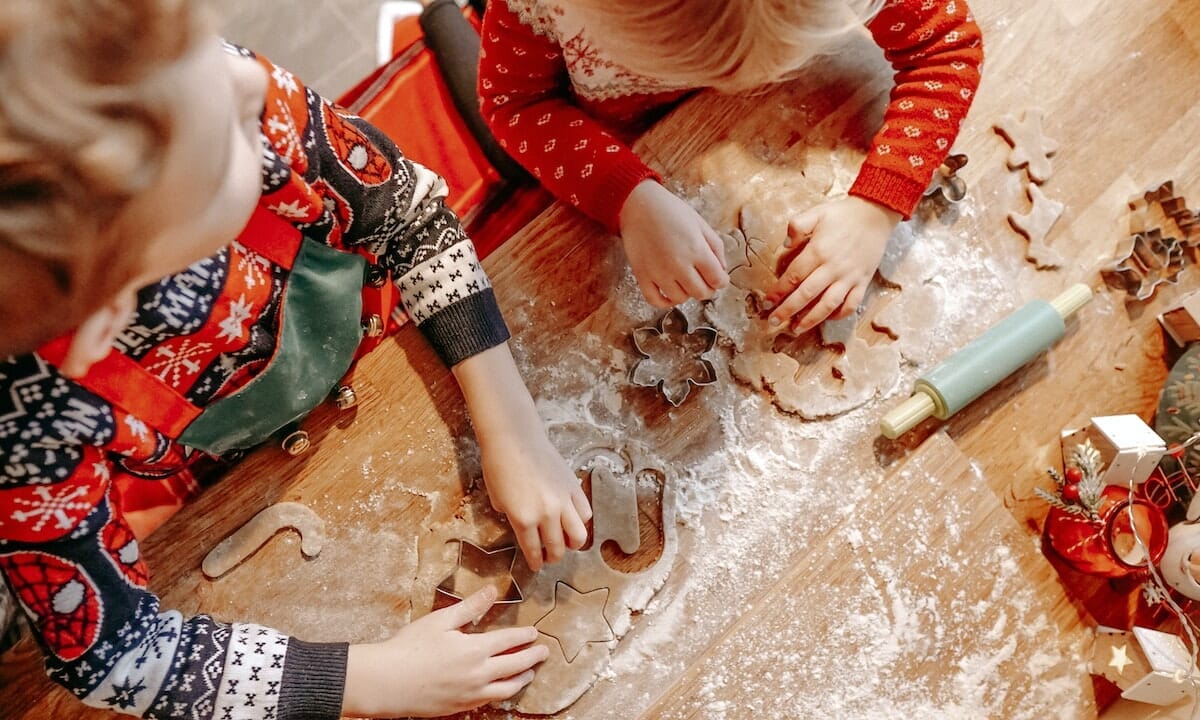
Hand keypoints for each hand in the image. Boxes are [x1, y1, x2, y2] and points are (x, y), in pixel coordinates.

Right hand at [342, 588, 548, 716]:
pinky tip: (501, 688)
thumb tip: (492, 590)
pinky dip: (502, 693)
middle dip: (532, 658)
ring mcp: (470, 694)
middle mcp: (478, 674)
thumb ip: (470, 607)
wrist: (387, 682)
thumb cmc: (410, 647)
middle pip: (515, 666)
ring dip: (521, 679)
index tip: (534, 632)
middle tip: (543, 652)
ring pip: (506, 689)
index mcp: (475, 650)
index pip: (509, 641)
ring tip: (529, 673)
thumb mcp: (441, 620)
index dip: (524, 636)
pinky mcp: (459, 707)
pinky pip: (489, 701)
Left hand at [451, 344, 592, 571]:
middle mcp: (546, 513)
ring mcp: (563, 501)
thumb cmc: (498, 466)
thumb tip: (523, 526)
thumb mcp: (497, 499)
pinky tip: (572, 520)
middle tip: (549, 557)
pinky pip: (585, 513)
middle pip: (557, 547)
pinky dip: (581, 521)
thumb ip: (511, 518)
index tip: (536, 565)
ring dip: (572, 544)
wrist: (514, 438)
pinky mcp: (573, 487)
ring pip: (578, 536)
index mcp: (523, 518)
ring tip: (566, 542)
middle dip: (553, 557)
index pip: (533, 550)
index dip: (535, 562)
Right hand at [618, 180, 728, 307]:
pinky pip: (655, 300)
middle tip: (704, 280)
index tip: (718, 277)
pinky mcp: (642, 276)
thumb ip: (716, 247)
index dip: (721, 281)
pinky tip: (669, 293)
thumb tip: (721, 269)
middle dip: (707, 289)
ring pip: (680, 299)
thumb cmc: (671, 211)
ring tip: (685, 281)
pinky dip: (664, 302)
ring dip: (686, 293)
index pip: (718, 280)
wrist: (639, 205)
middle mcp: (679, 265)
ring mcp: (659, 273)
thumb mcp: (701, 224)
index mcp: (697, 250)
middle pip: (701, 293)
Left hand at [764, 196, 900, 333]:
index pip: (793, 276)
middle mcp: (833, 268)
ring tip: (796, 329)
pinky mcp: (863, 281)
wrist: (876, 213)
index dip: (778, 291)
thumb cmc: (843, 214)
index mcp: (818, 251)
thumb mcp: (816, 213)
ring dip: (811, 319)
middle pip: (806, 294)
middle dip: (787, 310)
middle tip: (773, 321)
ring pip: (828, 304)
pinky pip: (851, 304)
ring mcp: (849, 277)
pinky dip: (839, 314)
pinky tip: (827, 318)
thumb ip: (797, 226)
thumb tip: (785, 245)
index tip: (767, 302)